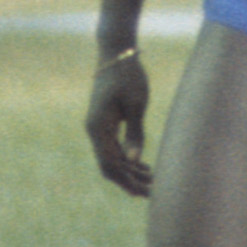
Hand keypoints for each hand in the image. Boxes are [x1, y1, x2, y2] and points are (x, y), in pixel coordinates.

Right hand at [87, 51, 154, 198]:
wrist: (116, 53)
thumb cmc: (129, 75)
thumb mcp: (136, 104)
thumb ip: (135, 133)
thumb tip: (133, 162)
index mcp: (98, 127)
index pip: (110, 164)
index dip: (126, 181)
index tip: (144, 193)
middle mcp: (94, 130)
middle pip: (108, 166)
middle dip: (128, 181)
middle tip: (152, 193)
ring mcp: (98, 127)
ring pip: (111, 158)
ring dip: (129, 172)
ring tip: (152, 183)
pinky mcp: (105, 123)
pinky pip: (113, 148)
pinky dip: (127, 160)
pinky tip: (144, 167)